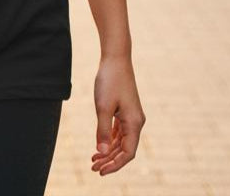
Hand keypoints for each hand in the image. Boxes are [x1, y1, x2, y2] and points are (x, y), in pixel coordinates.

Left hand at [90, 55, 145, 175]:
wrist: (115, 58)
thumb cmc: (109, 80)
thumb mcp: (102, 106)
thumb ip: (102, 130)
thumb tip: (101, 153)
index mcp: (134, 123)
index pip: (127, 153)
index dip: (115, 165)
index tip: (100, 171)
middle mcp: (136, 122)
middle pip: (125, 149)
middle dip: (110, 161)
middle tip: (93, 168)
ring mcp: (131, 116)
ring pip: (121, 141)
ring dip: (109, 152)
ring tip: (93, 161)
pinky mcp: (125, 111)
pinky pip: (119, 132)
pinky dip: (110, 140)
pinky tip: (100, 146)